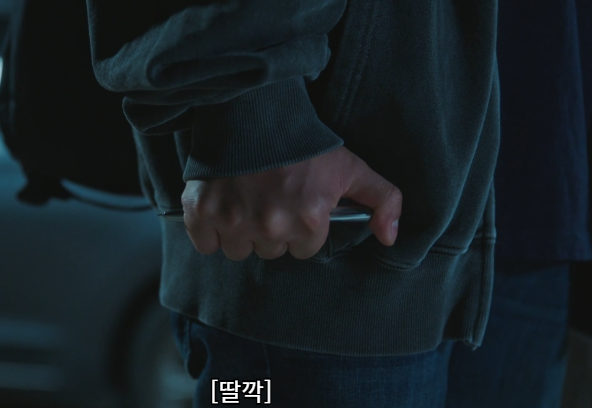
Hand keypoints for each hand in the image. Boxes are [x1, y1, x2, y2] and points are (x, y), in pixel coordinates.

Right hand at [180, 146, 401, 260]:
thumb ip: (383, 200)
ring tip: (246, 200)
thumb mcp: (353, 167)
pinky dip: (208, 231)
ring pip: (238, 251)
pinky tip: (220, 207)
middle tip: (270, 198)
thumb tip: (390, 238)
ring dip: (241, 232)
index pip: (304, 249)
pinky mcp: (200, 212)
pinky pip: (205, 245)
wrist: (255, 110)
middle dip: (272, 230)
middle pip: (271, 251)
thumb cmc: (305, 143)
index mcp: (308, 221)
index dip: (302, 227)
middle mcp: (270, 227)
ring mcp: (232, 221)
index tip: (295, 204)